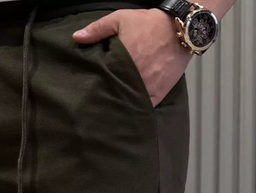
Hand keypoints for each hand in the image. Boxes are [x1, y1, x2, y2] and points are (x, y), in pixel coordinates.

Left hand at [72, 8, 192, 107]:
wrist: (180, 29)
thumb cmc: (149, 24)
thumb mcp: (120, 19)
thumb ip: (97, 29)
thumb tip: (76, 38)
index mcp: (123, 62)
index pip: (104, 81)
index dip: (96, 87)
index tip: (88, 91)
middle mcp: (135, 78)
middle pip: (116, 95)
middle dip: (107, 98)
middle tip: (97, 103)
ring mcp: (148, 88)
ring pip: (130, 104)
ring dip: (121, 105)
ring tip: (111, 109)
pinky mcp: (159, 94)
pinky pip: (145, 107)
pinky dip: (137, 109)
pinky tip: (129, 110)